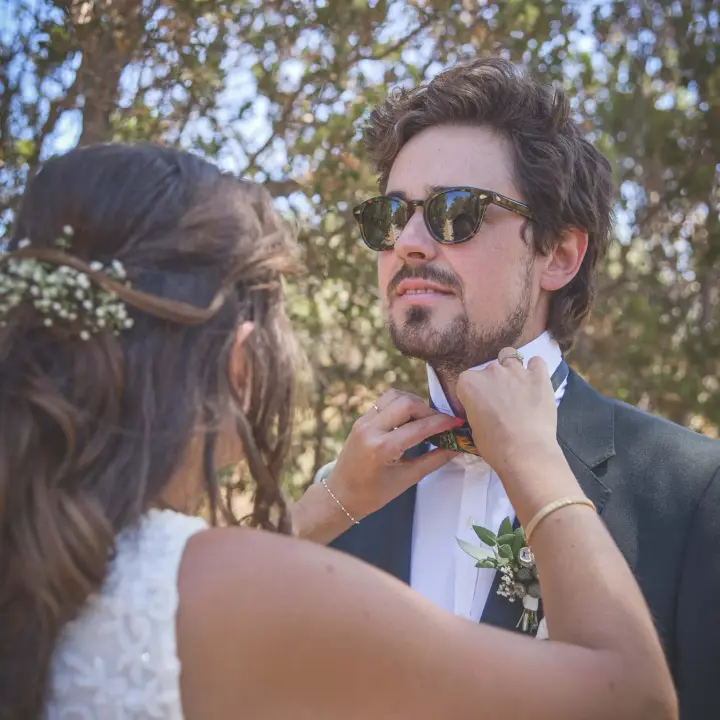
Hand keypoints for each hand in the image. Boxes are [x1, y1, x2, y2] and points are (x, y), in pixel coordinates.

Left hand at [325, 390, 461, 519]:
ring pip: (394, 396)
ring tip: (424, 420)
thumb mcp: (407, 479)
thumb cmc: (373, 494)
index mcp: (382, 448)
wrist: (340, 496)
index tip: (457, 423)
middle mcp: (371, 429)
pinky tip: (408, 420)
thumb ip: (434, 460)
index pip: (419, 427)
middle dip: (428, 410)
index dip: (442, 423)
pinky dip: (400, 405)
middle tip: (440, 424)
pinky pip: (384, 402)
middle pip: (407, 402)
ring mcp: (363, 421)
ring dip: (413, 403)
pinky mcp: (360, 419)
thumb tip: (456, 447)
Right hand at [457, 353, 561, 477]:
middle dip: (492, 383)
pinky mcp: (539, 376)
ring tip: (517, 387)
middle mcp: (491, 371)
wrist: (525, 452)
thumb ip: (476, 410)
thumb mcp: (473, 428)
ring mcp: (516, 371)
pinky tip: (534, 381)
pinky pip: (536, 362)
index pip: (466, 381)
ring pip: (510, 357)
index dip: (472, 395)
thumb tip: (483, 410)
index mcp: (469, 383)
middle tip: (499, 402)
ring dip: (511, 370)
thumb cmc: (494, 445)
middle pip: (488, 370)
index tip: (478, 407)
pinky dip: (535, 369)